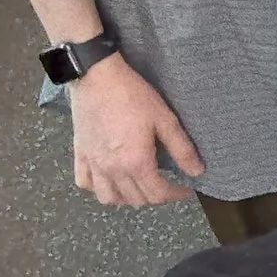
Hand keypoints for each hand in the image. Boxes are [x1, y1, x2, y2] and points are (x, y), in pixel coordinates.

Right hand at [70, 54, 203, 204]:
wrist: (96, 77)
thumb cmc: (133, 95)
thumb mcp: (164, 119)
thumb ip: (181, 148)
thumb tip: (197, 171)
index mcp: (135, 162)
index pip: (157, 193)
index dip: (175, 195)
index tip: (186, 190)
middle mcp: (112, 169)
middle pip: (135, 199)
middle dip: (155, 196)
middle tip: (167, 184)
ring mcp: (93, 164)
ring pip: (108, 198)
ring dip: (126, 198)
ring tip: (139, 185)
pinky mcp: (80, 154)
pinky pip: (84, 183)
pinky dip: (97, 187)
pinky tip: (109, 178)